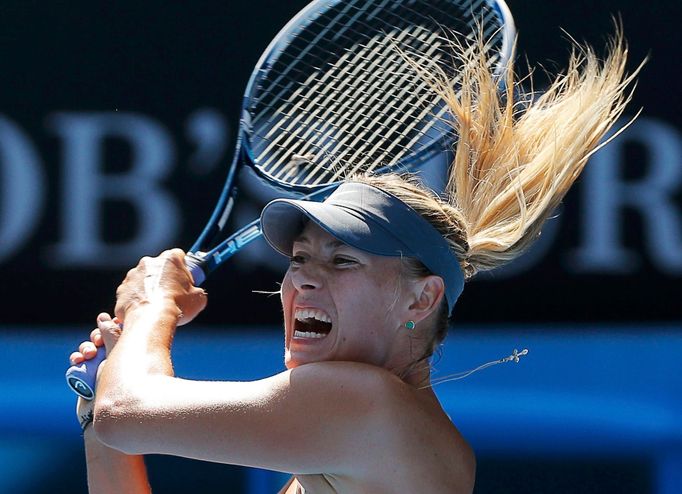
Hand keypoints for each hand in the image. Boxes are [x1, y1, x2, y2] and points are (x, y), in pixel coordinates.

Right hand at [70, 313, 121, 429]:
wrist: (115, 416)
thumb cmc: (125, 384)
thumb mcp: (120, 354)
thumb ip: (113, 335)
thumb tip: (104, 316)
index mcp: (133, 353)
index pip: (119, 333)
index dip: (111, 327)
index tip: (110, 325)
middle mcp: (118, 360)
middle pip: (103, 339)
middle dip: (97, 337)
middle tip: (99, 343)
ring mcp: (103, 370)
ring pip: (90, 350)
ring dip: (86, 347)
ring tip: (88, 354)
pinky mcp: (89, 379)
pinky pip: (79, 363)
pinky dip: (77, 358)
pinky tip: (77, 359)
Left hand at [114, 249, 206, 325]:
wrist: (152, 320)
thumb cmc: (177, 306)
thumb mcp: (199, 298)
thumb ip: (197, 291)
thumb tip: (195, 295)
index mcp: (170, 259)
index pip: (179, 255)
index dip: (183, 268)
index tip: (184, 279)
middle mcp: (149, 262)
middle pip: (158, 267)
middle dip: (164, 278)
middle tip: (171, 294)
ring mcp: (133, 275)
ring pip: (143, 279)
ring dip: (149, 288)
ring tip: (156, 306)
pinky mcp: (122, 290)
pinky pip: (131, 293)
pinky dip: (137, 300)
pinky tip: (145, 311)